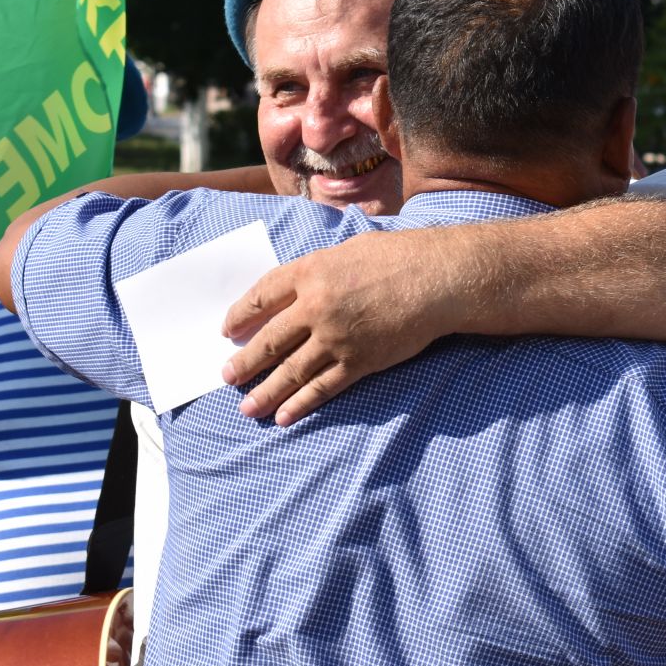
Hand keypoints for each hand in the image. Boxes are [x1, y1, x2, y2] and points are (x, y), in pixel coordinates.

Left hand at [221, 231, 446, 423]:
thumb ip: (318, 270)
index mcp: (310, 273)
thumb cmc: (398, 256)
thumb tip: (296, 289)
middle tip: (227, 376)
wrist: (438, 279)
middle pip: (268, 340)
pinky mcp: (358, 361)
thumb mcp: (349, 250)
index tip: (228, 330)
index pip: (260, 296)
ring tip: (246, 407)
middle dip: (244, 362)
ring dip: (265, 391)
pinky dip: (301, 404)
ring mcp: (336, 338)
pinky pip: (323, 388)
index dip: (239, 314)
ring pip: (290, 371)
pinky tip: (284, 415)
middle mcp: (316, 307)